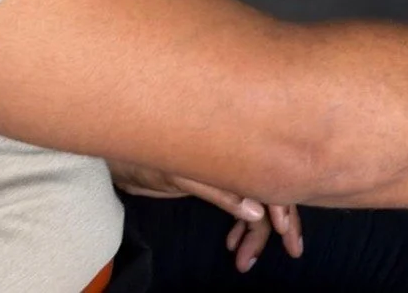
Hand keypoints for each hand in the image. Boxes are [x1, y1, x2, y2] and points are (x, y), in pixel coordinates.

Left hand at [109, 162, 301, 269]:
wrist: (116, 153)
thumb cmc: (142, 155)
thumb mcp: (178, 172)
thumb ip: (217, 189)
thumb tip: (256, 211)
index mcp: (228, 146)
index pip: (265, 172)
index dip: (282, 202)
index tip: (287, 233)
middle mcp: (231, 155)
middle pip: (268, 185)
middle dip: (281, 220)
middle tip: (292, 251)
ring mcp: (223, 168)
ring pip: (254, 199)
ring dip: (256, 230)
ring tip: (245, 260)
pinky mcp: (213, 181)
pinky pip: (239, 202)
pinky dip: (242, 224)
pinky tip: (233, 244)